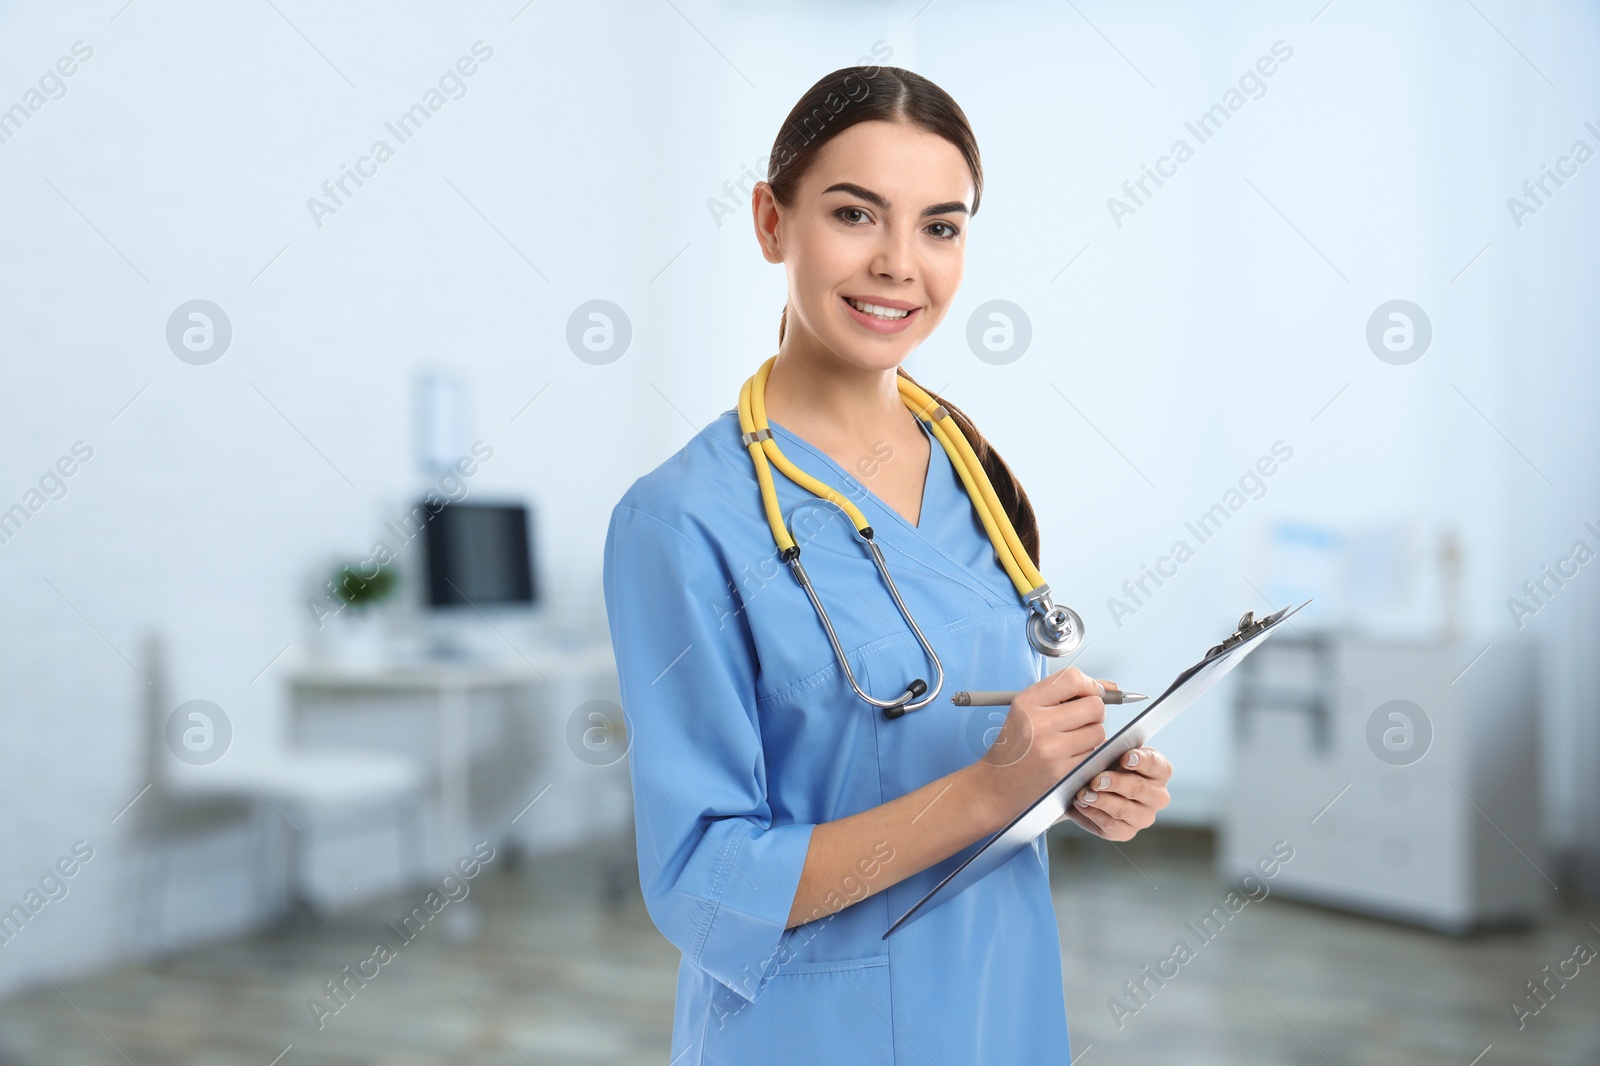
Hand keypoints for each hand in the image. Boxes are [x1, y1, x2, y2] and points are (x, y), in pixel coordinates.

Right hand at [969, 667, 1107, 824]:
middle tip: (1082, 719)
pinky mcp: (1062, 771)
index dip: (1090, 684)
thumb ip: (1065, 693)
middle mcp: (1039, 723)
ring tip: (1072, 739)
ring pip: (1098, 731)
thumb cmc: (1014, 746)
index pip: (1073, 678)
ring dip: (1092, 735)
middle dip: (1094, 712)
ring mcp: (1051, 749)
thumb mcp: (1027, 710)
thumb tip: (1108, 686)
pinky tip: (1069, 756)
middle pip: (1094, 705)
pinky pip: (1093, 754)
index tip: (1091, 693)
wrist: (997, 784)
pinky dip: (1087, 754)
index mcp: (1027, 702)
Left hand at [1061, 745, 1172, 840]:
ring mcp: (1144, 817)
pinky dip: (1093, 814)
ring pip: (1125, 810)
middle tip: (1096, 780)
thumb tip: (1100, 754)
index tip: (1125, 758)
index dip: (1140, 760)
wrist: (1091, 785)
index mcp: (1160, 771)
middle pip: (1140, 788)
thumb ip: (1111, 751)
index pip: (1155, 764)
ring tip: (1083, 794)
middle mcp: (1158, 796)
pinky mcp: (1127, 832)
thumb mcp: (1110, 753)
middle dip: (1116, 783)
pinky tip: (1081, 805)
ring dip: (1102, 801)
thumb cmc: (1107, 763)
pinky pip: (1111, 826)